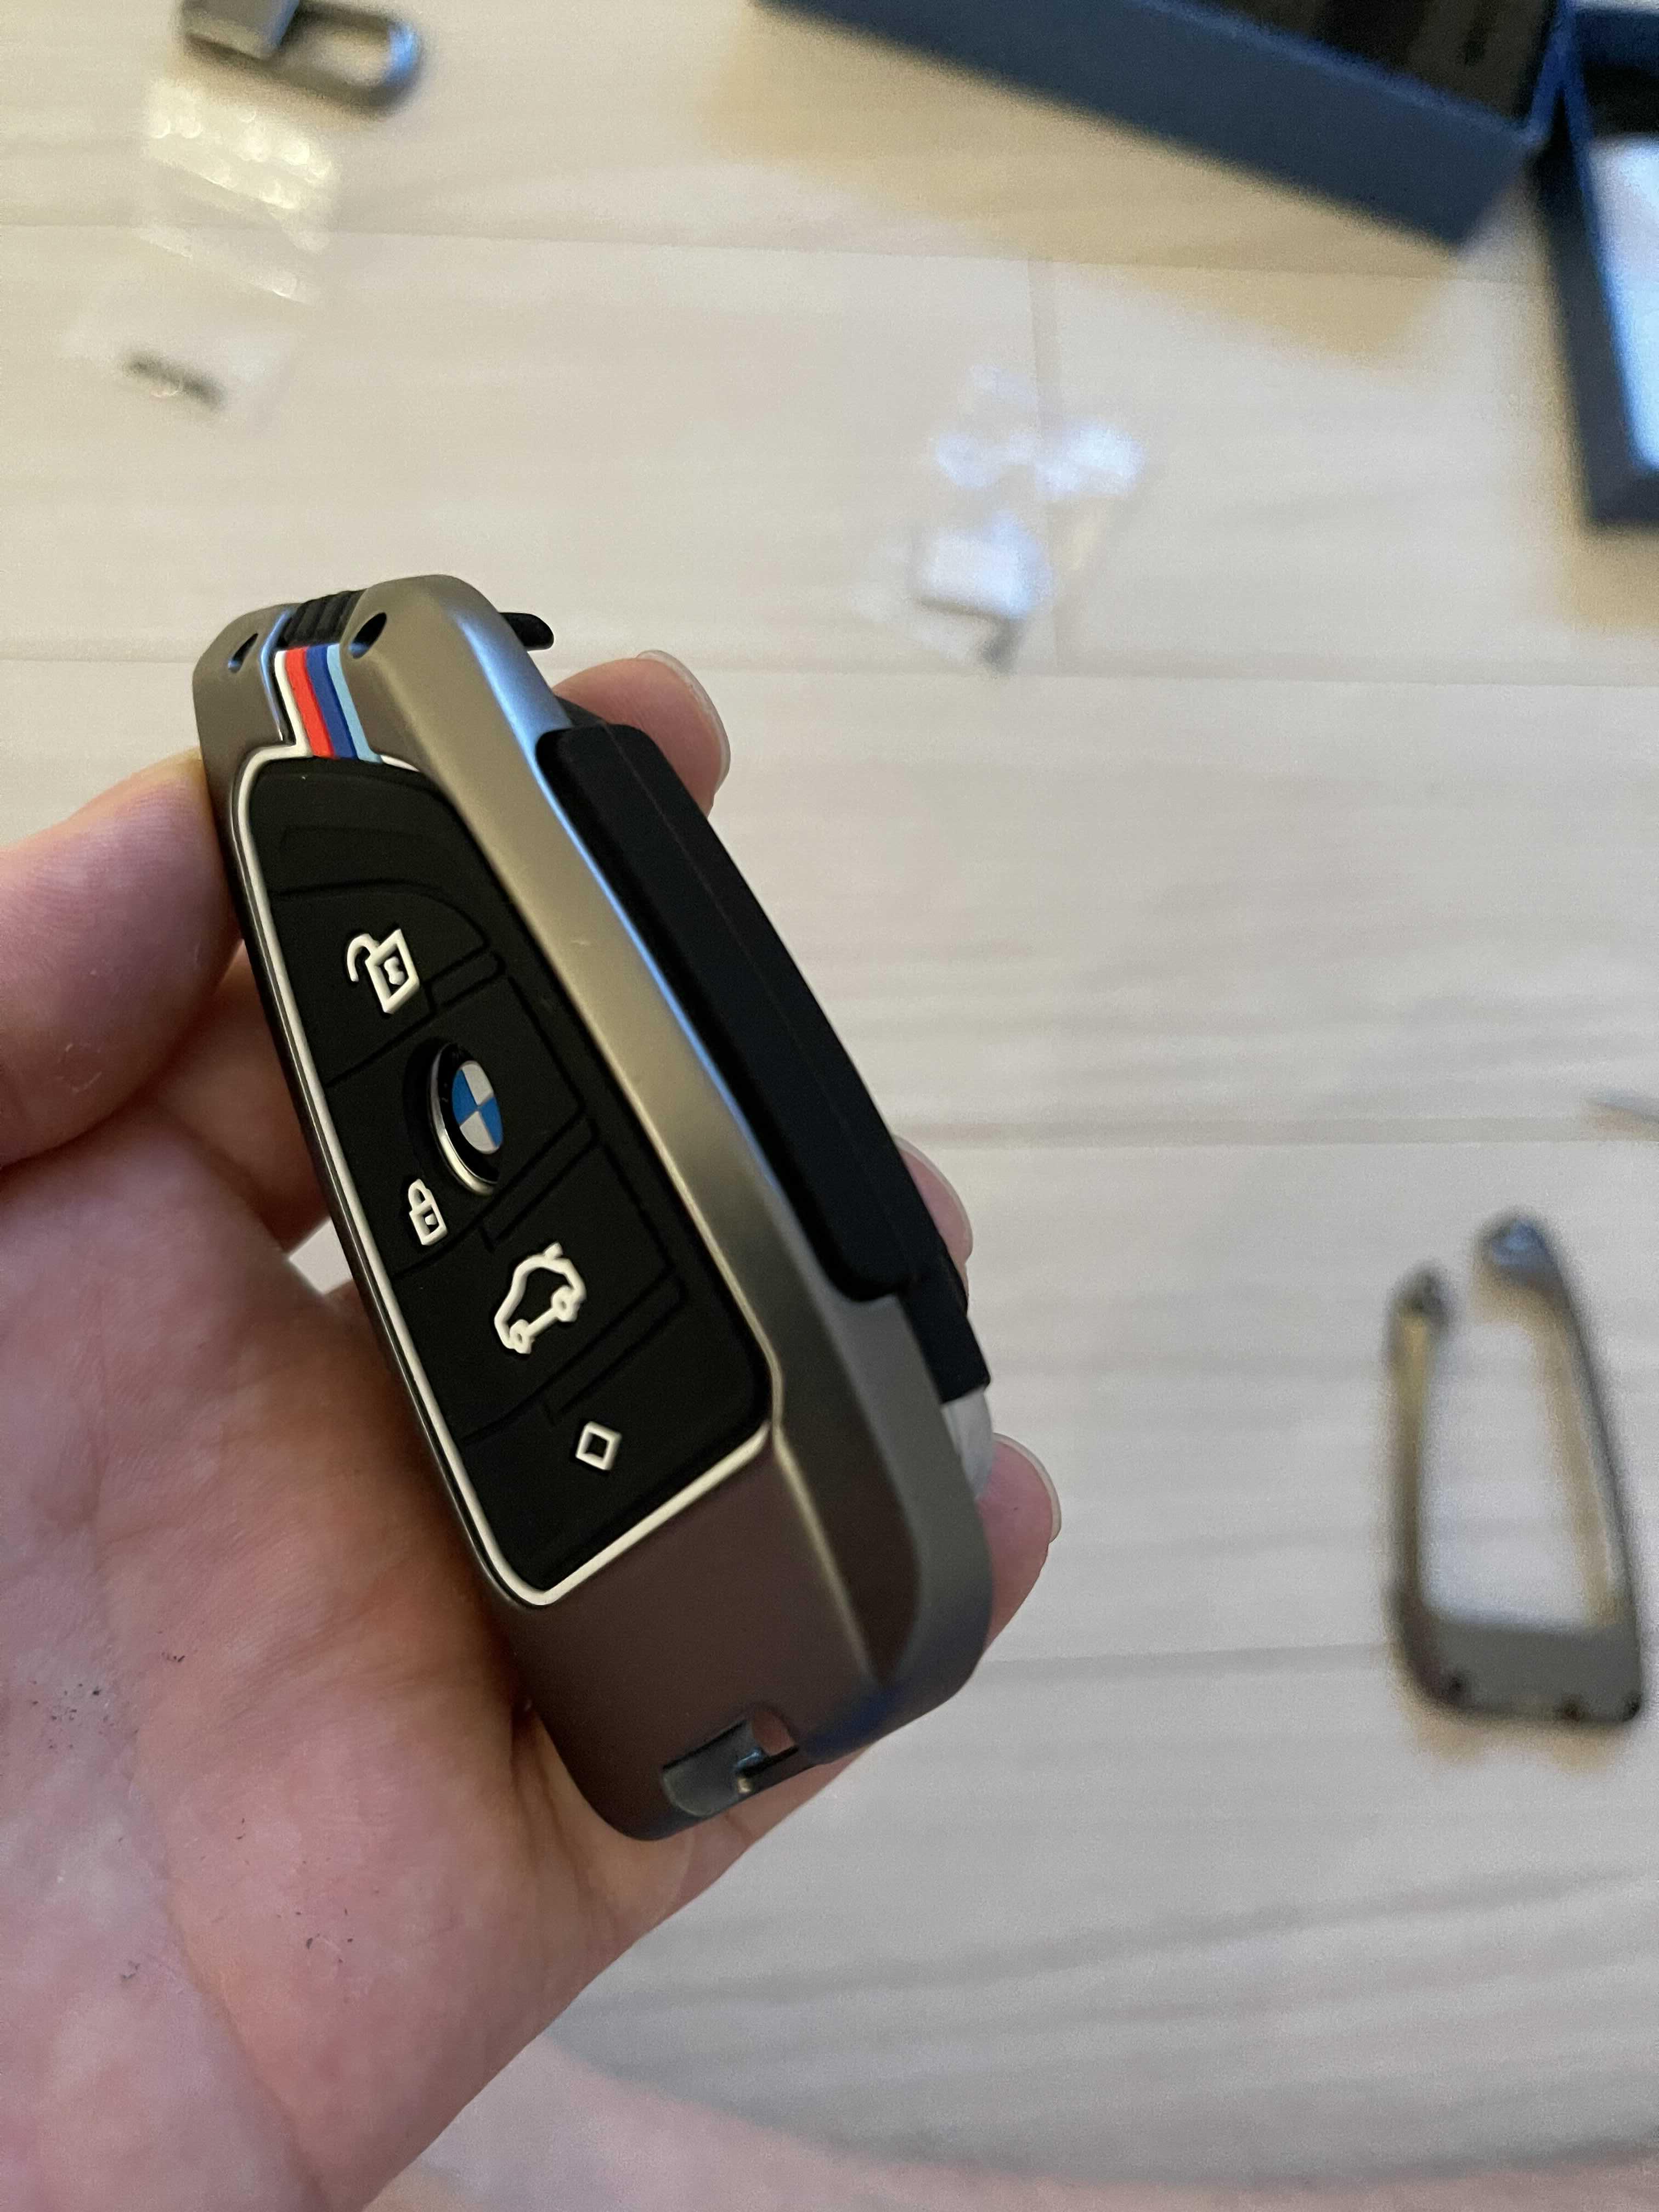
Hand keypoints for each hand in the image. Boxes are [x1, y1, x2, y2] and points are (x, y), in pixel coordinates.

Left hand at [0, 657, 1055, 2211]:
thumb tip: (163, 835)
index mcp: (106, 1273)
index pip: (342, 1017)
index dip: (478, 863)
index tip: (605, 741)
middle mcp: (282, 1432)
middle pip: (557, 1215)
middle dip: (691, 1087)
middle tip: (770, 1012)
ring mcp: (406, 1636)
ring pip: (675, 1443)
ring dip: (807, 1333)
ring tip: (890, 1246)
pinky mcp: (494, 1854)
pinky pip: (728, 1736)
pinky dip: (861, 1635)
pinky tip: (964, 1516)